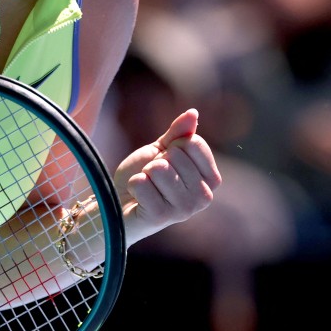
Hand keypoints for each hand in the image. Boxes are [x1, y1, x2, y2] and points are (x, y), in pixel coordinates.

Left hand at [114, 109, 221, 245]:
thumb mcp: (162, 151)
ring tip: (147, 186)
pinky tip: (137, 197)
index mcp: (211, 179)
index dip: (173, 146)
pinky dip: (134, 184)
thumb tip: (193, 113)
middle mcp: (204, 197)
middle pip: (176, 155)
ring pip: (159, 168)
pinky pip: (142, 183)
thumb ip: (178, 134)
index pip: (194, 143)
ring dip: (145, 173)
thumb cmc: (144, 176)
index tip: (166, 161)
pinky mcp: (162, 216)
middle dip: (157, 161)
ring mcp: (185, 209)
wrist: (119, 203)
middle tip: (153, 178)